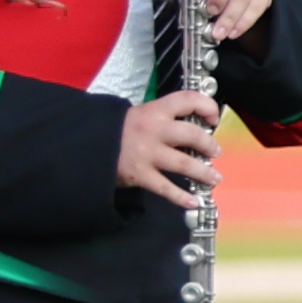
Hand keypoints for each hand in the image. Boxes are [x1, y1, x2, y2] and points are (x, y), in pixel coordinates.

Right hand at [113, 84, 221, 202]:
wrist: (86, 143)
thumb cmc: (119, 130)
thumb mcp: (140, 114)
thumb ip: (165, 118)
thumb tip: (196, 127)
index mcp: (155, 111)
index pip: (188, 99)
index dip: (207, 106)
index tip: (214, 118)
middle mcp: (153, 130)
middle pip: (192, 135)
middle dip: (209, 145)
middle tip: (215, 152)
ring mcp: (146, 153)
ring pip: (184, 164)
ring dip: (204, 173)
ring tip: (214, 178)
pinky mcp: (139, 174)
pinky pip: (165, 188)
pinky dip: (181, 197)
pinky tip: (193, 202)